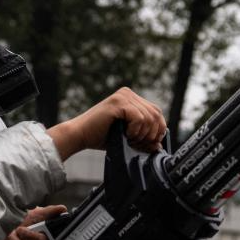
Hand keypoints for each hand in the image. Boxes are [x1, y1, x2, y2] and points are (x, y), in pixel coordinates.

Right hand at [47, 87, 167, 159]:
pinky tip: (125, 135)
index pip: (157, 112)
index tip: (151, 143)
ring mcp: (123, 96)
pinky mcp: (118, 102)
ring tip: (129, 139)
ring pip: (149, 117)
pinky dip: (135, 131)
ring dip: (142, 134)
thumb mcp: (128, 137)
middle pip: (156, 114)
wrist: (80, 136)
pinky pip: (138, 118)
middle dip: (152, 133)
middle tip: (139, 144)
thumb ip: (143, 138)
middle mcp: (129, 94)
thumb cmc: (101, 137)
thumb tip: (159, 146)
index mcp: (132, 99)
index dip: (158, 129)